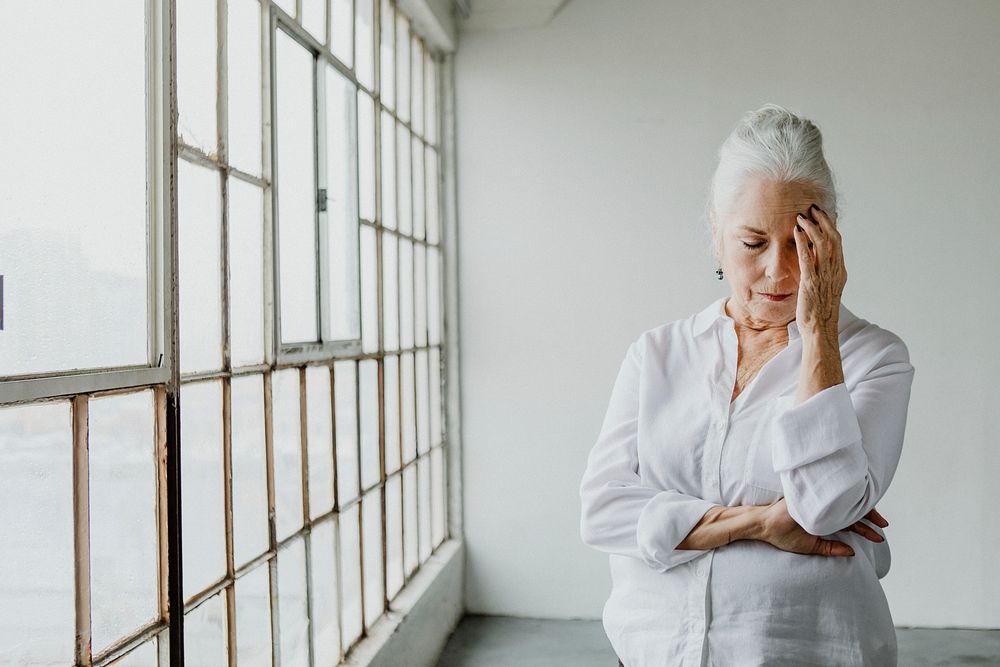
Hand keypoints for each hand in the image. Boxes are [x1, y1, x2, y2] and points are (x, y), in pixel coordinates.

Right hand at [757, 498, 886, 556]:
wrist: (764, 525)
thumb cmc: (782, 535)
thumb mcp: (811, 545)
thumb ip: (831, 548)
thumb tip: (853, 552)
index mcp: (825, 517)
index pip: (850, 519)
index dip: (866, 527)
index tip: (879, 536)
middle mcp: (824, 508)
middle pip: (852, 508)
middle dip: (870, 516)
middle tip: (884, 525)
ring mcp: (818, 502)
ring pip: (846, 503)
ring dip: (863, 511)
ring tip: (878, 522)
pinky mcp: (811, 499)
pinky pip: (833, 500)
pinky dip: (846, 503)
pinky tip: (857, 509)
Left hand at [794, 204, 846, 335]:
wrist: (820, 330)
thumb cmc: (819, 312)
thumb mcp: (824, 289)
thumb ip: (822, 273)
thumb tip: (815, 260)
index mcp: (839, 272)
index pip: (838, 243)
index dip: (830, 226)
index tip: (822, 215)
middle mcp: (835, 271)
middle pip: (833, 239)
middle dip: (823, 221)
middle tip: (813, 209)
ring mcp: (824, 276)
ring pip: (822, 245)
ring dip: (812, 228)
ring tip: (802, 216)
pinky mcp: (811, 283)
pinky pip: (808, 258)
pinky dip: (803, 242)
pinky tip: (796, 232)